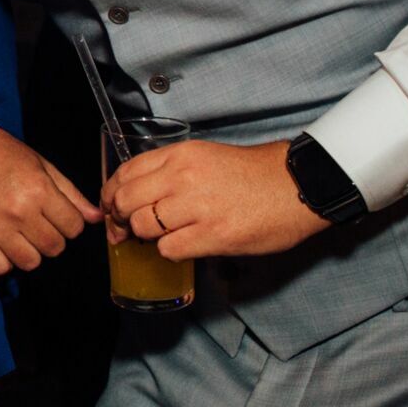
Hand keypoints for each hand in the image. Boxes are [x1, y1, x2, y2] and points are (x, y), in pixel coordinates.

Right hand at [0, 124, 100, 274]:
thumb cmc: (1, 151)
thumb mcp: (41, 164)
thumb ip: (70, 193)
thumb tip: (96, 218)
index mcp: (38, 189)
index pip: (74, 227)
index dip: (71, 223)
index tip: (59, 216)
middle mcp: (18, 210)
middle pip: (54, 247)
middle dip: (54, 238)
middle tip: (41, 225)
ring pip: (30, 262)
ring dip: (31, 252)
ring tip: (23, 236)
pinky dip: (5, 261)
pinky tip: (5, 244)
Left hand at [103, 139, 329, 258]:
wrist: (297, 185)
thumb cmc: (253, 173)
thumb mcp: (206, 157)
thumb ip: (171, 171)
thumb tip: (137, 194)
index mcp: (180, 154)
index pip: (125, 173)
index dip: (110, 194)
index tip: (111, 208)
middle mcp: (183, 177)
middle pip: (125, 201)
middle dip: (119, 219)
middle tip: (125, 230)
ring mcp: (197, 207)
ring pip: (143, 227)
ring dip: (147, 237)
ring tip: (161, 237)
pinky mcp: (213, 236)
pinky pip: (169, 250)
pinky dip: (170, 252)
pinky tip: (185, 245)